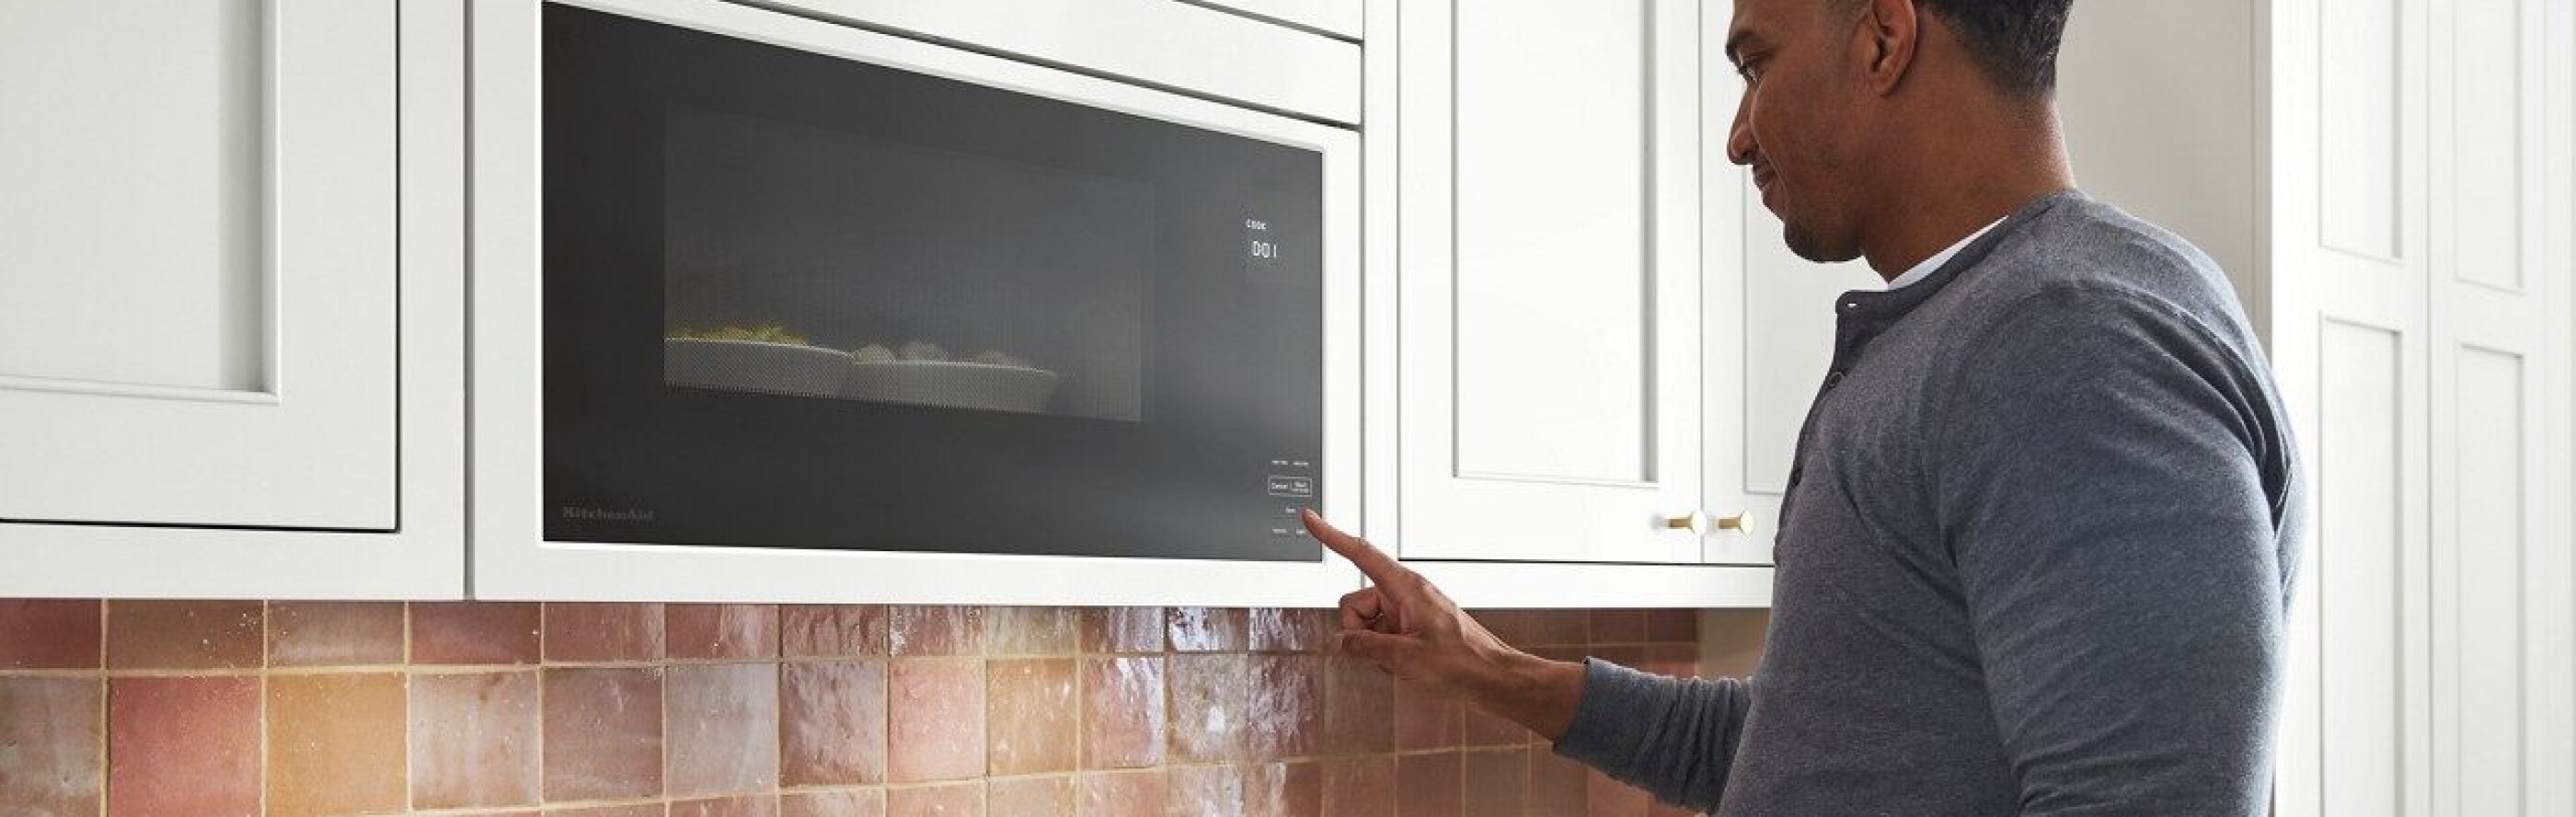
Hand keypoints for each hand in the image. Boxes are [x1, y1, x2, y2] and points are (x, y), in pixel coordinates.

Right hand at [1303, 510, 1586, 738]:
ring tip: (1405, 663)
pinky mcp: (1411, 628)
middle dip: (1359, 633)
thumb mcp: (1406, 658)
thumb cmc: (1464, 662)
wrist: (1493, 678)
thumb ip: (1365, 647)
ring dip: (1375, 648)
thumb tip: (1340, 642)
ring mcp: (1408, 612)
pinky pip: (1381, 637)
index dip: (1331, 535)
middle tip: (1388, 653)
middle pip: (1354, 605)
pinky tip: (1407, 666)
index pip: (1360, 553)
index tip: (1310, 518)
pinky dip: (1385, 654)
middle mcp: (1405, 594)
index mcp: (1406, 587)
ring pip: (1366, 625)